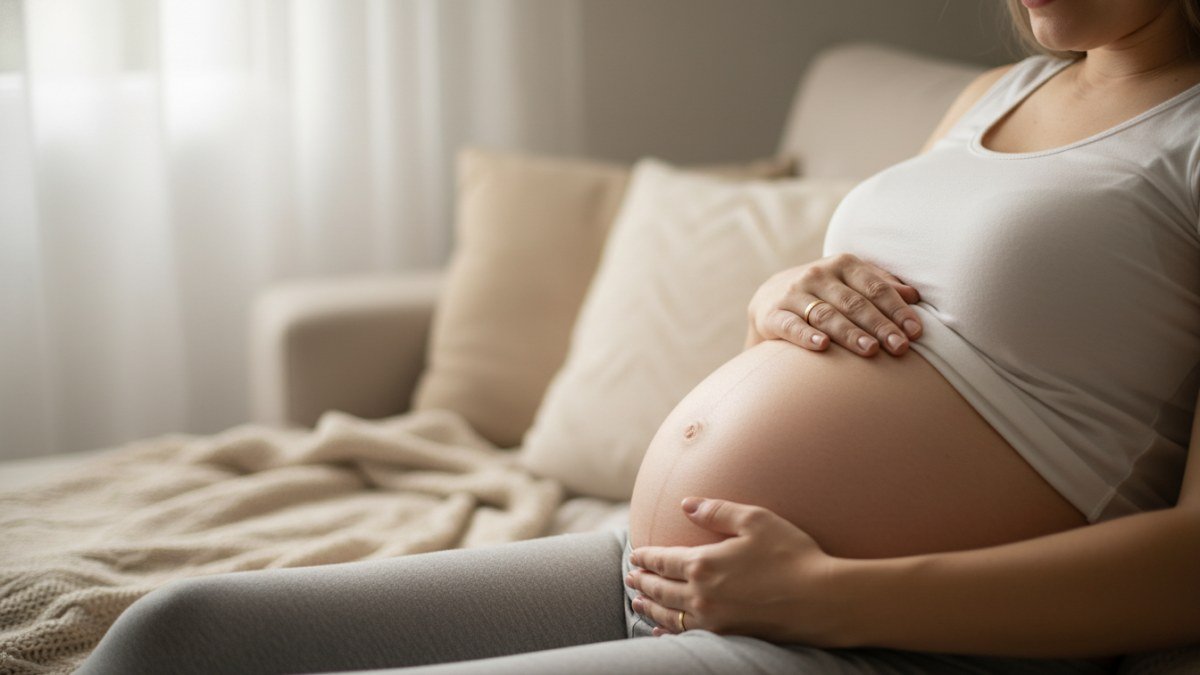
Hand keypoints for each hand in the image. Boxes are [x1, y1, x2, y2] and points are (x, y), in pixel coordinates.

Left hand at [625, 497, 845, 645]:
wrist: (821, 600)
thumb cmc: (791, 555)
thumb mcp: (755, 520)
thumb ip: (717, 511)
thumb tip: (686, 504)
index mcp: (703, 563)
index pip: (663, 560)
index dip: (646, 557)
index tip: (635, 554)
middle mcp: (701, 594)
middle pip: (660, 589)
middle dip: (643, 581)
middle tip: (630, 576)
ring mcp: (712, 619)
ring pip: (669, 614)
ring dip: (649, 607)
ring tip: (637, 601)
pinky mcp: (727, 636)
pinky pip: (686, 635)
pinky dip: (668, 632)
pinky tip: (661, 632)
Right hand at [745, 253, 921, 356]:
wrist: (770, 297)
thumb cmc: (823, 293)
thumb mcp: (850, 282)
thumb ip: (880, 286)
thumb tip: (914, 296)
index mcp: (843, 264)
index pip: (876, 288)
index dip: (897, 310)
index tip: (915, 332)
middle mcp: (817, 275)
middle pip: (854, 303)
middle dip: (879, 326)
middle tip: (900, 347)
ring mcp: (793, 294)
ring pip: (827, 315)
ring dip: (850, 333)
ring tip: (871, 351)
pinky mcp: (773, 314)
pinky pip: (791, 326)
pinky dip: (806, 335)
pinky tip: (822, 346)